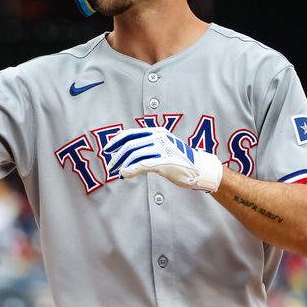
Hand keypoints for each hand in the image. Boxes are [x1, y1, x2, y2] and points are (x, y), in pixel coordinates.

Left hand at [102, 127, 223, 192]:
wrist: (199, 168)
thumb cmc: (180, 159)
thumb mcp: (162, 146)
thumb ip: (146, 144)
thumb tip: (125, 145)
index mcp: (157, 132)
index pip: (130, 133)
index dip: (116, 141)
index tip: (107, 148)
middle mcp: (158, 138)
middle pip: (130, 145)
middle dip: (117, 155)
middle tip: (110, 165)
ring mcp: (162, 149)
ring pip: (134, 155)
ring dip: (122, 164)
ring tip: (117, 171)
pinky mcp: (164, 162)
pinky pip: (142, 165)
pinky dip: (130, 170)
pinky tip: (125, 174)